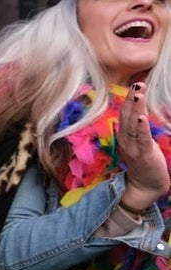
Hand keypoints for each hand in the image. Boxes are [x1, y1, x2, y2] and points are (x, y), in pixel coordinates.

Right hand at [117, 81, 169, 209]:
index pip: (125, 114)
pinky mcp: (143, 155)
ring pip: (133, 125)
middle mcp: (125, 139)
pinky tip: (142, 117)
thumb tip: (138, 113)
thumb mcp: (139, 143)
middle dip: (132, 99)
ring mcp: (133, 147)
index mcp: (124, 136)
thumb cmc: (145, 162)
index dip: (129, 99)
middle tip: (137, 84)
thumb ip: (137, 129)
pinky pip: (142, 139)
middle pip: (127, 116)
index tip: (136, 85)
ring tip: (138, 95)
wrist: (146, 186)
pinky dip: (141, 127)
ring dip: (136, 108)